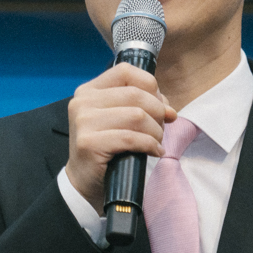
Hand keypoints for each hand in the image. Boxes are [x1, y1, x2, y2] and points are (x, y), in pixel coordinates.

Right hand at [66, 61, 178, 211]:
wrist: (84, 180)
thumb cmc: (106, 148)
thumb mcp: (119, 118)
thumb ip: (140, 105)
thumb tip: (169, 109)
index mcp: (89, 91)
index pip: (126, 72)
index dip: (150, 86)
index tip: (159, 106)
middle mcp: (82, 102)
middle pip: (136, 94)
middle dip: (158, 113)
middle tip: (160, 130)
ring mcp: (84, 122)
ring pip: (137, 116)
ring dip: (156, 131)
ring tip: (156, 142)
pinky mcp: (89, 143)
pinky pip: (132, 138)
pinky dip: (150, 145)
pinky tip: (153, 152)